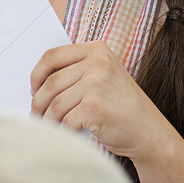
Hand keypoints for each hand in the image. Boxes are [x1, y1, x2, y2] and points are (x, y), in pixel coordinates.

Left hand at [30, 41, 175, 159]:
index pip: (52, 56)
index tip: (34, 90)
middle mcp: (97, 62)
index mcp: (97, 50)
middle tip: (37, 115)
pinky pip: (64, 120)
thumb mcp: (104, 75)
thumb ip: (78, 70)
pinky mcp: (94, 107)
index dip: (37, 75)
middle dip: (38, 102)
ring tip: (51, 126)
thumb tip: (38, 83)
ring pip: (54, 103)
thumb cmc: (122, 106)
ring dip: (48, 119)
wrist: (149, 131)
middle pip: (50, 82)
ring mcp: (96, 83)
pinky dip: (62, 130)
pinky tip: (69, 132)